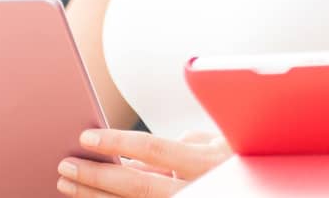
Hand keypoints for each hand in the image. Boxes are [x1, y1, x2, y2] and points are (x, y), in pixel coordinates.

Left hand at [57, 129, 229, 196]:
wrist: (262, 187)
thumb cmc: (244, 156)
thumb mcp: (221, 141)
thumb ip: (187, 142)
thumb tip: (150, 154)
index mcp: (205, 162)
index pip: (152, 149)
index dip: (117, 143)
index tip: (88, 137)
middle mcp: (194, 187)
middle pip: (133, 184)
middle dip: (96, 175)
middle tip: (66, 165)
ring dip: (94, 195)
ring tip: (68, 183)